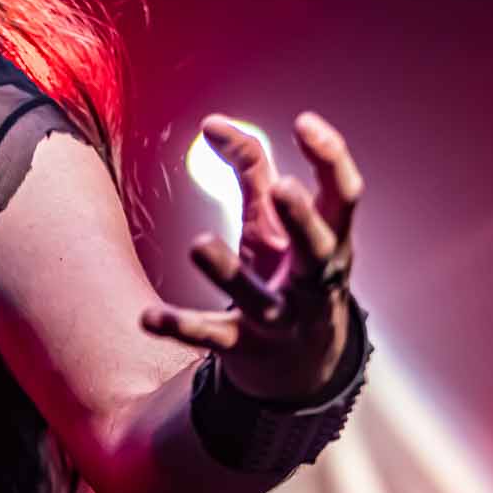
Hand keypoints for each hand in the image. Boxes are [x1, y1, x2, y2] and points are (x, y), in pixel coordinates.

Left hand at [140, 111, 364, 400]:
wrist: (302, 371)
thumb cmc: (286, 274)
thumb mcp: (274, 222)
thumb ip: (250, 169)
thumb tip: (211, 121)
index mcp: (329, 243)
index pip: (344, 197)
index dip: (331, 158)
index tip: (304, 122)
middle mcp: (312, 282)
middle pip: (319, 251)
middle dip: (304, 221)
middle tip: (282, 187)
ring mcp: (282, 319)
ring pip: (260, 299)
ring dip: (229, 273)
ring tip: (197, 243)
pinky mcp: (244, 348)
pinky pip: (212, 338)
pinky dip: (181, 327)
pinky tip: (148, 318)